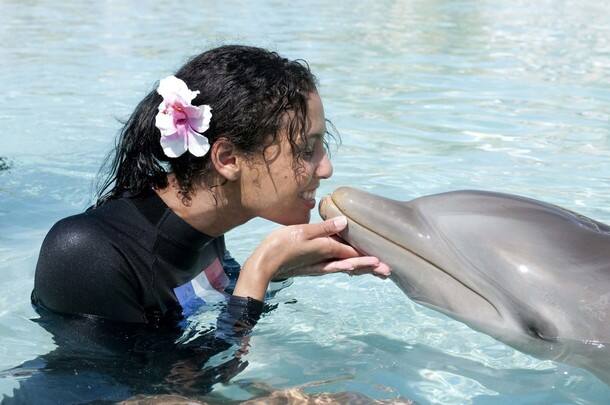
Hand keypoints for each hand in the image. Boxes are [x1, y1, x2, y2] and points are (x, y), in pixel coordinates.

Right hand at [234, 216, 390, 299]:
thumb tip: (346, 222)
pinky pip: (334, 267)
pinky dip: (346, 267)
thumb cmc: (280, 246)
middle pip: (353, 264)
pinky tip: (348, 267)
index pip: (353, 253)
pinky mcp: (312, 267)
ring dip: (362, 269)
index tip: (385, 261)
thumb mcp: (302, 231)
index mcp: (326, 250)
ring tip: (376, 271)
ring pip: (346, 267)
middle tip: (388, 272)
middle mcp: (326, 260)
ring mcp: (319, 266)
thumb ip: (324, 227)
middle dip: (371, 267)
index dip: (369, 256)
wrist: (263, 265)